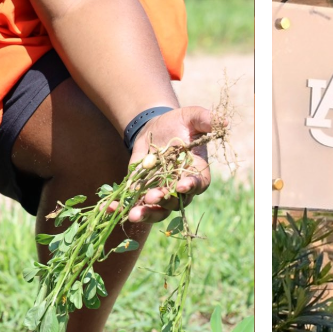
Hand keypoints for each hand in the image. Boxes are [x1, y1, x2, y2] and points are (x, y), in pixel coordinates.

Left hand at [122, 106, 215, 224]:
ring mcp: (161, 192)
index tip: (181, 185)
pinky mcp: (142, 191)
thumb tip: (223, 122)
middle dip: (164, 201)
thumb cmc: (179, 122)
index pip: (198, 183)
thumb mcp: (191, 116)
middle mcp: (180, 188)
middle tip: (151, 197)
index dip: (191, 186)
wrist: (156, 127)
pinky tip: (109, 209)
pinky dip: (121, 207)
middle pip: (176, 202)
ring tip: (132, 214)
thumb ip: (205, 120)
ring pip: (157, 209)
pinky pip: (134, 203)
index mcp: (197, 171)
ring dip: (146, 213)